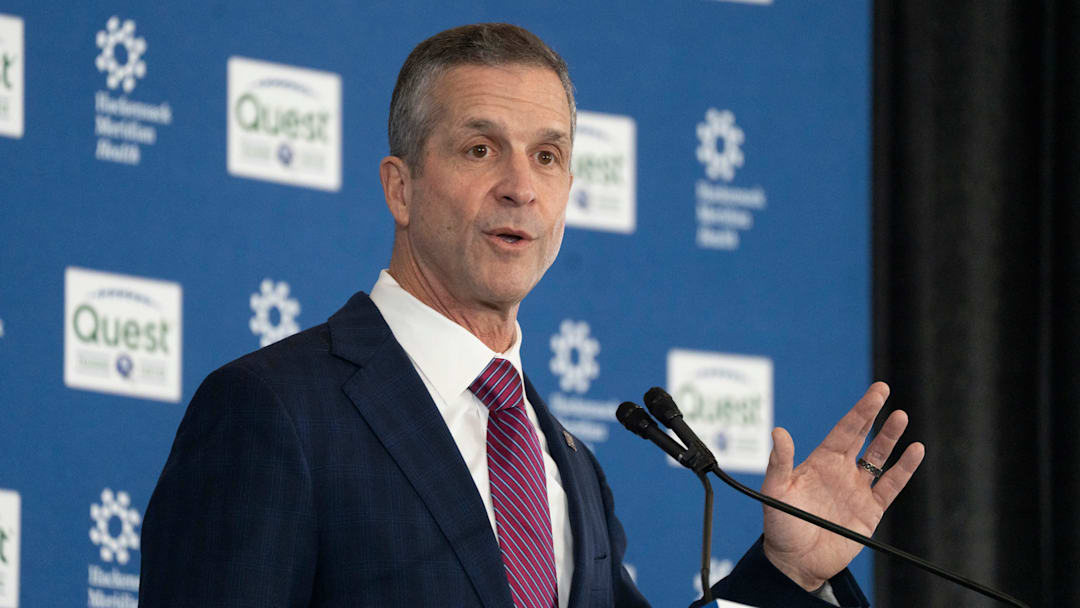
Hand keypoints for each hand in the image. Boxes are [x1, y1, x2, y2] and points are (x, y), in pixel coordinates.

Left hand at [760, 382, 924, 590]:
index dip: (860, 411)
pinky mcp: (871, 510)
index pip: (845, 430)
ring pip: (879, 458)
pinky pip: (891, 486)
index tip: (876, 393)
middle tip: (884, 390)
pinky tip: (915, 451)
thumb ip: (779, 463)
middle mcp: (841, 471)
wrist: (796, 561)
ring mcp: (858, 489)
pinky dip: (903, 470)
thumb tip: (778, 432)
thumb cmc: (782, 526)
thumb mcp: (775, 492)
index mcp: (820, 462)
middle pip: (863, 437)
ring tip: (902, 418)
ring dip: (890, 439)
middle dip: (874, 415)